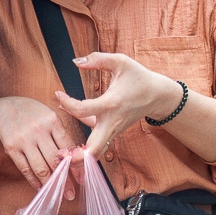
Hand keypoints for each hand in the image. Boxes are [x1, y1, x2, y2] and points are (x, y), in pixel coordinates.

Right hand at [0, 96, 83, 186]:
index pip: (68, 147)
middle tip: (70, 193)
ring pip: (40, 168)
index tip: (82, 179)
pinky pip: (25, 169)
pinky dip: (34, 181)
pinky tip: (41, 187)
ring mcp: (23, 140)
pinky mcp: (11, 148)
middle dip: (65, 180)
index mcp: (52, 121)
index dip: (76, 166)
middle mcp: (38, 130)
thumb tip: (77, 160)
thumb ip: (62, 136)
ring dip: (50, 184)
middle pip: (55, 160)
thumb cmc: (33, 115)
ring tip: (58, 194)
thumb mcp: (50, 117)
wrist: (5, 109)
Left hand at [56, 52, 182, 157]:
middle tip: (58, 154)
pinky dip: (85, 145)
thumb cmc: (139, 77)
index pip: (83, 110)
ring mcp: (114, 130)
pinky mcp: (114, 132)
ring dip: (80, 155)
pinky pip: (97, 142)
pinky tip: (71, 136)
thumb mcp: (120, 62)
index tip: (58, 94)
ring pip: (96, 151)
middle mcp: (112, 121)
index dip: (67, 104)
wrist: (158, 96)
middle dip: (76, 156)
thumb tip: (76, 61)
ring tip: (62, 152)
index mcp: (111, 103)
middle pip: (93, 148)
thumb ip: (98, 59)